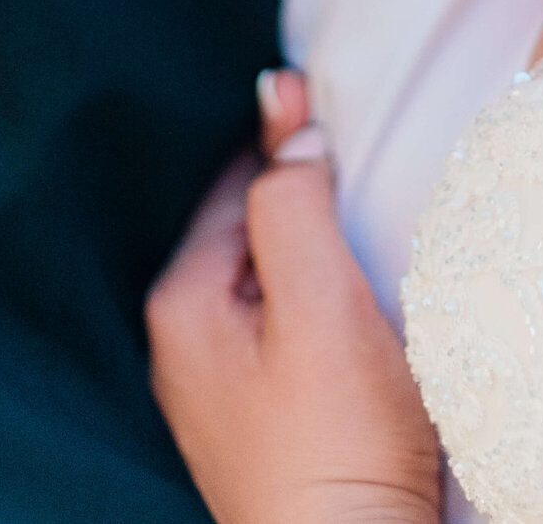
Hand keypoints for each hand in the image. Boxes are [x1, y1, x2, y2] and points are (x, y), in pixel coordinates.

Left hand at [147, 72, 440, 523]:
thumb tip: (280, 101)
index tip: (342, 105)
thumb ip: (295, 197)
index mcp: (183, 299)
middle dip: (299, 191)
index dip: (293, 137)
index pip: (238, 176)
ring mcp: (213, 384)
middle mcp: (180, 339)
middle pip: (247, 224)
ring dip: (309, 246)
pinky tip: (349, 303)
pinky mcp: (252, 416)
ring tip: (361, 229)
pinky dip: (311, 297)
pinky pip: (276, 322)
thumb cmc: (339, 441)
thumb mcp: (322, 302)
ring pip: (264, 273)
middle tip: (362, 164)